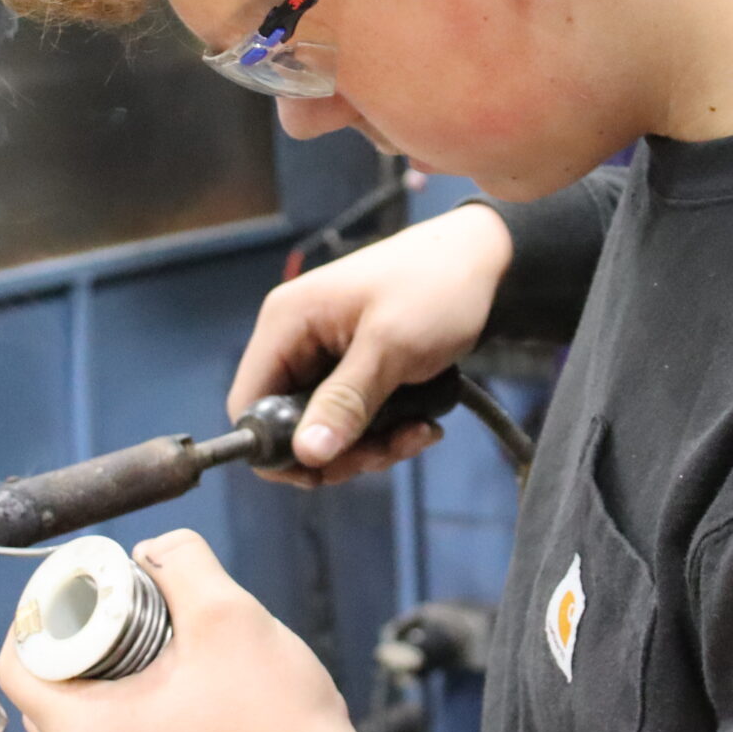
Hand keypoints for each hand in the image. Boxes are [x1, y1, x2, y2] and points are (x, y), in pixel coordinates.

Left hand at [0, 530, 359, 731]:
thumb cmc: (273, 720)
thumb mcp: (227, 612)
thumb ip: (180, 560)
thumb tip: (153, 551)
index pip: (18, 665)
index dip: (40, 612)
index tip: (80, 586)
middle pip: (45, 693)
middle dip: (73, 641)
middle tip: (119, 605)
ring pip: (77, 721)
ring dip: (99, 677)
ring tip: (151, 641)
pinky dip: (123, 710)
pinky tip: (171, 683)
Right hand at [230, 203, 513, 484]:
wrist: (483, 260)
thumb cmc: (435, 288)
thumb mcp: (391, 347)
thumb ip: (346, 401)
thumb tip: (306, 455)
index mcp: (287, 322)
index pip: (249, 403)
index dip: (276, 448)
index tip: (322, 471)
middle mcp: (297, 339)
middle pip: (290, 424)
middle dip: (339, 449)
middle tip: (385, 452)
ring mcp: (326, 354)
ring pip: (327, 427)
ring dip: (371, 444)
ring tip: (417, 433)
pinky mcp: (355, 367)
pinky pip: (355, 416)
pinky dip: (385, 430)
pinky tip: (423, 424)